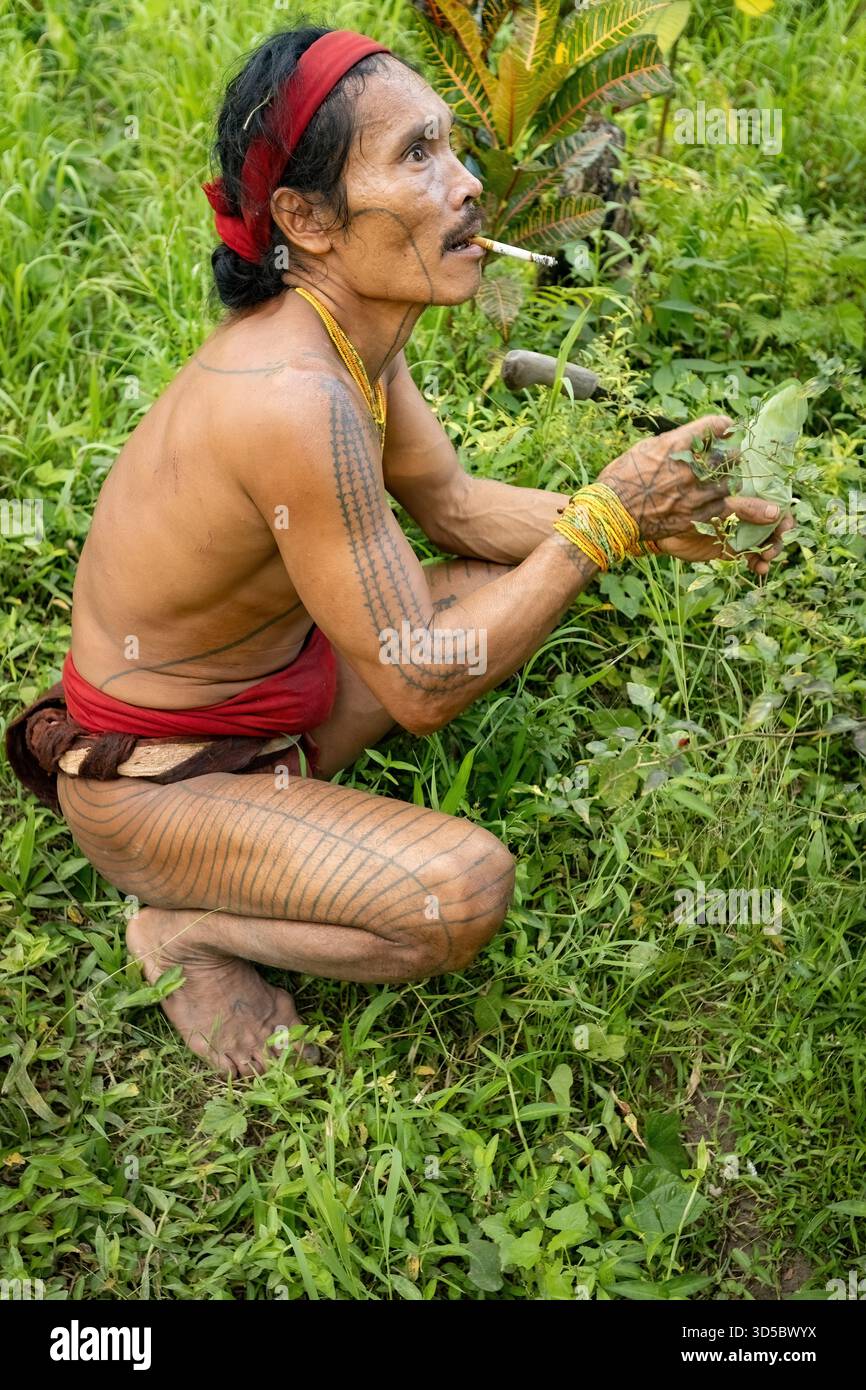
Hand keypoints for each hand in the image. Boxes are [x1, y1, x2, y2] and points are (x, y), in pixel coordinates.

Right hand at [598, 413, 790, 572]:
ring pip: (732, 485)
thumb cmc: (620, 479)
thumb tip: (685, 440)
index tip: (728, 427)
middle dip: (737, 457)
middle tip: (743, 459)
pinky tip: (760, 519)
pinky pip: (724, 514)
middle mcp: (691, 467)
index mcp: (678, 444)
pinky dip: (740, 515)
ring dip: (745, 488)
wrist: (610, 514)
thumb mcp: (644, 449)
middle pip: (729, 456)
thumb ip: (670, 444)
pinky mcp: (694, 518)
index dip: (723, 425)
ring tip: (767, 499)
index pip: (713, 426)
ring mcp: (695, 493)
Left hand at [658, 511, 795, 575]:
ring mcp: (740, 531)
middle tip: (775, 545)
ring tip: (766, 558)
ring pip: (765, 541)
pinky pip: (752, 556)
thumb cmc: (689, 508)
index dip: (784, 513)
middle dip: (779, 536)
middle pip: (773, 524)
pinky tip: (760, 568)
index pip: (772, 501)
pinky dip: (758, 563)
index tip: (787, 524)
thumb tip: (776, 512)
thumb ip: (745, 508)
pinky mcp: (733, 549)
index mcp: (744, 496)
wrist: (664, 530)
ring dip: (771, 551)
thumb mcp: (719, 506)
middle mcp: (746, 513)